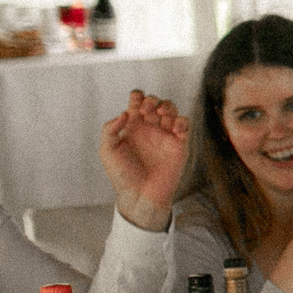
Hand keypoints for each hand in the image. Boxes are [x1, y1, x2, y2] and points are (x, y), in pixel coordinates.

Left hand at [99, 90, 189, 227]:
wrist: (140, 195)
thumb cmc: (122, 175)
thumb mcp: (107, 151)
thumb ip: (110, 130)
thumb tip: (124, 113)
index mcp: (132, 126)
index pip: (137, 102)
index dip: (138, 97)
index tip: (136, 106)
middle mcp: (149, 128)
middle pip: (155, 102)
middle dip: (152, 100)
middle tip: (147, 111)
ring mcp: (165, 135)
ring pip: (171, 110)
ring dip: (167, 107)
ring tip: (161, 116)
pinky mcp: (179, 144)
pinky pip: (185, 125)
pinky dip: (182, 121)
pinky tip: (174, 127)